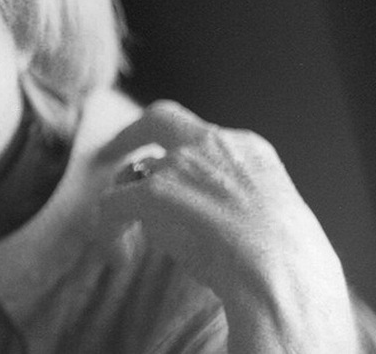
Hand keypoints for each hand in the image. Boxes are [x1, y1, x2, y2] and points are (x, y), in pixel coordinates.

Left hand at [97, 101, 356, 352]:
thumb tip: (180, 215)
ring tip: (123, 243)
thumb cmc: (290, 268)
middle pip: (160, 119)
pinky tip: (117, 257)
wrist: (287, 278)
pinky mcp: (157, 189)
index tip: (165, 162)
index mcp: (249, 148)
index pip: (201, 136)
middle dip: (131, 133)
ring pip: (130, 174)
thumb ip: (227, 205)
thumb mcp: (267, 222)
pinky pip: (113, 203)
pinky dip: (108, 229)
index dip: (177, 151)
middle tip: (112, 151)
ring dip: (123, 205)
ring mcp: (184, 162)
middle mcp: (213, 143)